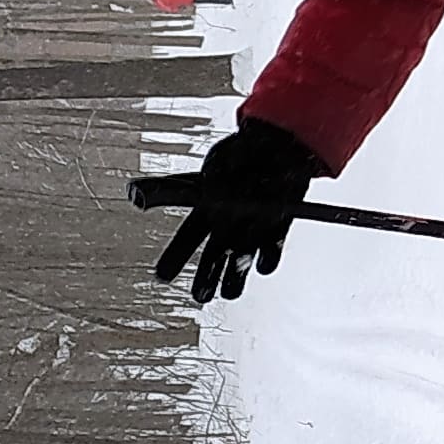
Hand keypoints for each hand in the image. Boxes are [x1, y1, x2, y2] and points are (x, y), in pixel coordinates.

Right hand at [149, 118, 324, 302]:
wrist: (281, 147)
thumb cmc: (246, 151)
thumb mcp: (220, 159)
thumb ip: (214, 175)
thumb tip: (199, 187)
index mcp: (208, 207)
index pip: (186, 237)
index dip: (174, 257)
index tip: (162, 276)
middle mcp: (227, 224)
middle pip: (211, 258)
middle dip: (205, 278)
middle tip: (199, 296)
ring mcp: (251, 230)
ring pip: (238, 263)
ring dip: (234, 279)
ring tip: (228, 293)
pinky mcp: (276, 230)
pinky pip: (270, 253)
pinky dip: (267, 260)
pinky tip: (263, 265)